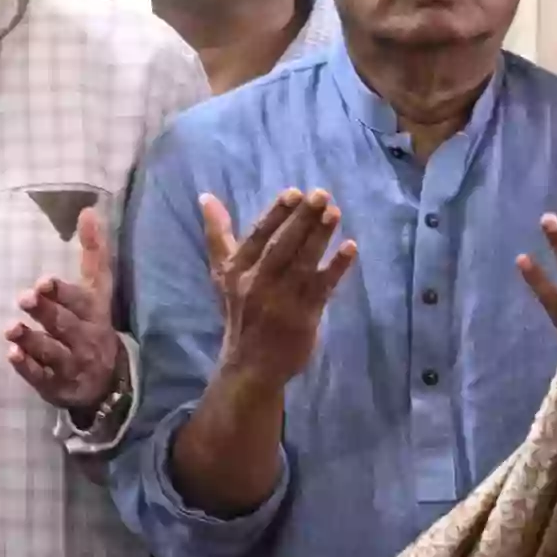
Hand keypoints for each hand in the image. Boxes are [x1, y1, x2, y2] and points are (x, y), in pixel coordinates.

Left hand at [8, 207, 121, 415]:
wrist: (106, 382)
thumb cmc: (93, 325)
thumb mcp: (97, 291)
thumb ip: (93, 253)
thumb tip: (88, 210)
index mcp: (94, 313)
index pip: (82, 300)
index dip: (64, 292)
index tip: (45, 281)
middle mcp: (85, 337)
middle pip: (65, 324)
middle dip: (46, 311)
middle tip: (25, 298)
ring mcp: (71, 363)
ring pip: (51, 351)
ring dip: (32, 339)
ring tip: (11, 329)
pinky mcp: (55, 384)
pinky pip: (40, 376)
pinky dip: (26, 366)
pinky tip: (11, 354)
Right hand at [201, 188, 355, 390]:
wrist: (251, 364)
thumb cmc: (240, 312)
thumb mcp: (222, 274)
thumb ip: (218, 235)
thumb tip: (206, 197)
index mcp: (237, 271)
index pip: (256, 237)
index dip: (275, 214)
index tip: (294, 192)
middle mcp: (257, 283)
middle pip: (281, 246)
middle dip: (301, 220)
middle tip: (321, 195)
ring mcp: (282, 300)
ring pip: (303, 263)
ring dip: (319, 237)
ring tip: (334, 212)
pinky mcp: (304, 315)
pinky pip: (323, 287)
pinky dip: (336, 267)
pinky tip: (350, 247)